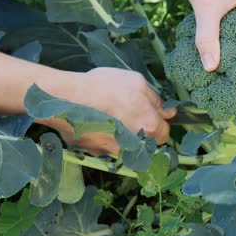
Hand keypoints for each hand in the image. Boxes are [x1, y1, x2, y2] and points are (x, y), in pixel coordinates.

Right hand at [35, 68, 175, 155]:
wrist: (66, 98)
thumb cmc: (103, 86)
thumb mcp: (136, 82)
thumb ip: (156, 100)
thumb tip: (169, 112)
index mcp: (148, 126)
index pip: (164, 133)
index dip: (158, 122)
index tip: (150, 114)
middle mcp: (134, 145)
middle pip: (146, 143)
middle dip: (142, 131)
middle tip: (129, 114)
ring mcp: (114, 151)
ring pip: (126, 146)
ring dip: (122, 135)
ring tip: (108, 115)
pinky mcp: (95, 153)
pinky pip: (106, 147)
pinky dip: (103, 137)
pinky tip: (95, 122)